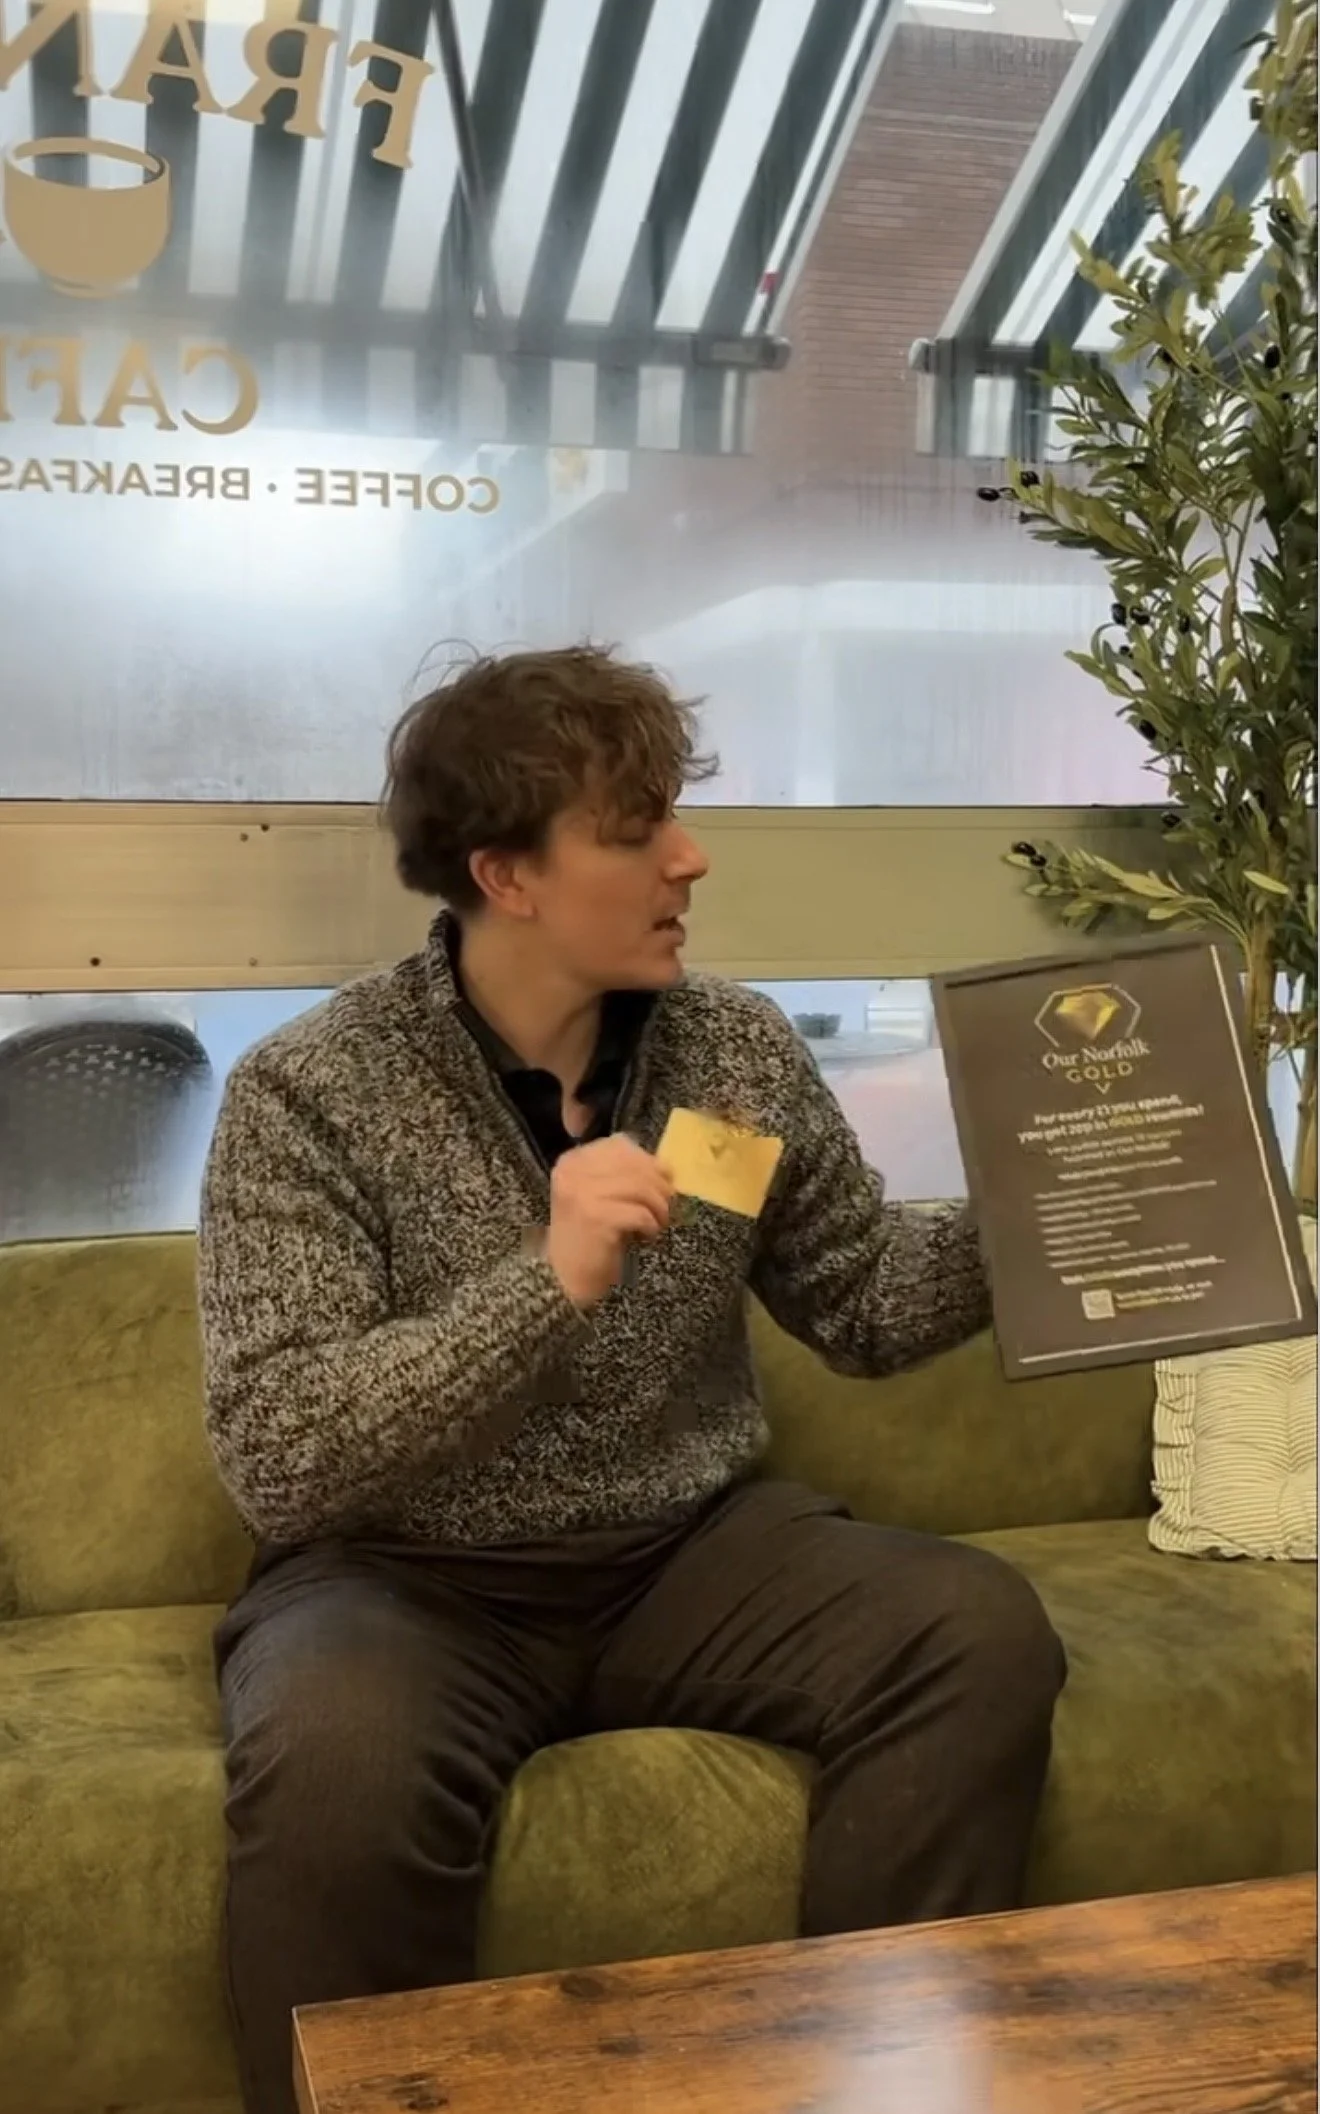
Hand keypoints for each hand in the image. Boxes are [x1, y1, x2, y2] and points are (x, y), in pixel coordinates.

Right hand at [544, 1136, 673, 1309]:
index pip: (620, 1145)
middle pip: (634, 1165)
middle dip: (659, 1186)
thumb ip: (624, 1174)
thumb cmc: (588, 1235)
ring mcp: (582, 1194)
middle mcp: (573, 1172)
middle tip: (666, 1206)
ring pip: (641, 1187)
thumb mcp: (600, 1194)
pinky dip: (651, 1225)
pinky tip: (647, 1236)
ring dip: (659, 1207)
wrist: (566, 1276)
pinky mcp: (596, 1218)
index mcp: (572, 1161)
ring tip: (659, 1222)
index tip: (661, 1181)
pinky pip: (640, 1213)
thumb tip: (665, 1164)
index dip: (647, 1161)